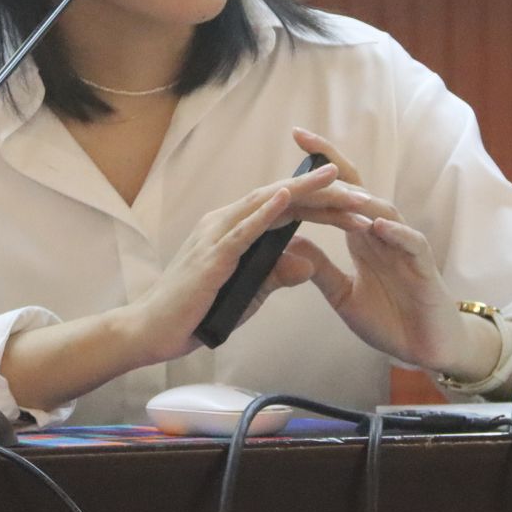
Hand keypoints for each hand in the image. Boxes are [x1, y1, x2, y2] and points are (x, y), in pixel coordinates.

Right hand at [122, 159, 341, 363]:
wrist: (150, 332)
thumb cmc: (196, 313)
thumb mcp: (249, 293)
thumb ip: (276, 275)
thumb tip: (308, 262)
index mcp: (232, 229)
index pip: (284, 210)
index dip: (321, 205)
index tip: (356, 206)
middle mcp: (223, 223)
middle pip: (280, 199)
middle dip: (322, 194)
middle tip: (361, 190)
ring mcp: (214, 237)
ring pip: (265, 205)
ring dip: (303, 192)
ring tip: (336, 180)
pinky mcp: (210, 258)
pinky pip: (241, 231)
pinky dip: (264, 213)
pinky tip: (287, 198)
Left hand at [278, 128, 501, 381]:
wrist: (427, 349)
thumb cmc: (390, 319)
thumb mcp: (342, 294)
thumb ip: (319, 267)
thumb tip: (285, 242)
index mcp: (362, 236)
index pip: (339, 191)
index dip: (319, 167)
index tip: (294, 138)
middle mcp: (383, 234)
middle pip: (359, 188)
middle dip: (332, 163)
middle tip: (304, 139)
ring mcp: (405, 248)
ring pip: (384, 210)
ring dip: (360, 197)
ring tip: (333, 186)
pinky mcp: (424, 268)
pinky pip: (412, 244)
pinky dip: (396, 233)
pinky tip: (376, 225)